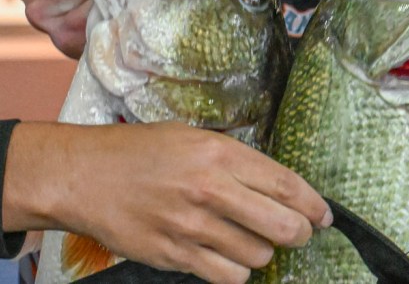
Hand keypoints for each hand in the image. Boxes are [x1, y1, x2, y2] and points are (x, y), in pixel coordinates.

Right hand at [4, 121, 332, 283]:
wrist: (84, 176)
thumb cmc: (138, 152)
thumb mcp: (192, 137)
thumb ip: (234, 160)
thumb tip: (275, 186)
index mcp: (219, 154)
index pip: (286, 186)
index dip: (313, 205)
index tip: (324, 215)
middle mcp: (210, 190)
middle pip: (282, 226)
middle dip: (299, 232)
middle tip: (297, 231)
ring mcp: (191, 227)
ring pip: (258, 256)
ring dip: (262, 251)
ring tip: (248, 239)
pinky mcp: (174, 256)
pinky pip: (226, 276)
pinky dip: (235, 271)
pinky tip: (227, 256)